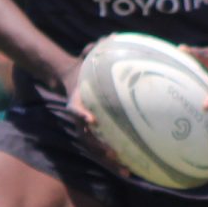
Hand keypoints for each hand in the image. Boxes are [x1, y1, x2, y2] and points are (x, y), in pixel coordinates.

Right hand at [58, 48, 130, 173]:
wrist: (72, 79)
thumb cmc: (83, 66)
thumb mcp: (87, 55)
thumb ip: (95, 47)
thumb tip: (111, 35)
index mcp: (76, 102)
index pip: (75, 110)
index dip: (82, 115)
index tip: (92, 120)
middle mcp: (80, 120)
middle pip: (87, 140)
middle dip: (100, 151)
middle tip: (115, 157)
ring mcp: (87, 130)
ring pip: (96, 151)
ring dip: (110, 162)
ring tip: (128, 171)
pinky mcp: (97, 134)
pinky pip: (106, 148)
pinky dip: (118, 159)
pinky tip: (135, 167)